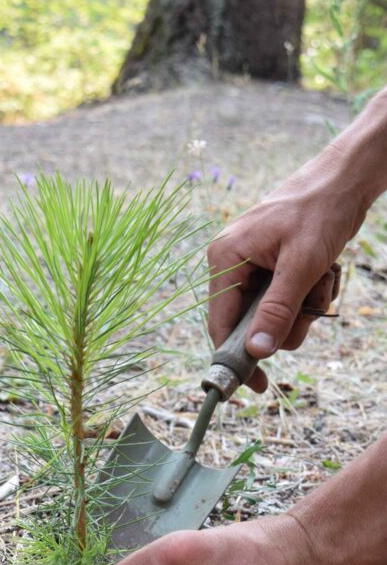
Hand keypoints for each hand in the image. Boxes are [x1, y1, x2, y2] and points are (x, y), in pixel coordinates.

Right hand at [207, 150, 364, 392]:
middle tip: (313, 306)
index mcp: (224, 260)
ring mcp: (250, 265)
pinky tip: (323, 274)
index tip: (257, 385)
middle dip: (287, 321)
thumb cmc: (321, 210)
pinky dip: (308, 294)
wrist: (345, 178)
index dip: (236, 357)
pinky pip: (284, 299)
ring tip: (323, 280)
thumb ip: (276, 310)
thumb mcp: (301, 265)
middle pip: (250, 323)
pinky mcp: (269, 266)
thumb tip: (256, 352)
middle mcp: (230, 264)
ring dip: (304, 307)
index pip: (220, 323)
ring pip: (272, 314)